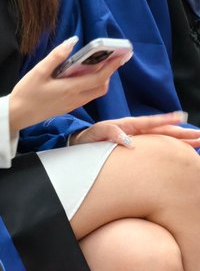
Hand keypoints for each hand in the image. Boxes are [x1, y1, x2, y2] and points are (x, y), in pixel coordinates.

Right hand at [8, 37, 131, 134]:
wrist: (17, 115)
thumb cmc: (26, 92)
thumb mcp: (38, 71)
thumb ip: (56, 56)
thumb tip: (72, 41)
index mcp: (70, 88)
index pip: (99, 77)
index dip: (112, 67)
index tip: (120, 56)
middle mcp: (76, 98)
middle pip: (101, 87)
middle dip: (108, 73)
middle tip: (109, 58)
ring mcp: (73, 104)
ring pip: (95, 92)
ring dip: (100, 79)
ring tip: (96, 64)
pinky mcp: (68, 107)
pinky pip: (86, 96)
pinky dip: (90, 85)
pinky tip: (81, 76)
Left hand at [72, 112, 199, 147]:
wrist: (83, 142)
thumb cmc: (90, 137)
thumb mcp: (97, 133)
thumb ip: (111, 133)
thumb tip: (127, 140)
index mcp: (129, 125)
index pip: (151, 122)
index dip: (166, 120)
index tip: (182, 118)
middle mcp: (137, 130)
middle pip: (164, 131)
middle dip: (183, 133)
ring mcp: (139, 138)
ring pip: (165, 138)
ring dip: (182, 140)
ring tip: (199, 142)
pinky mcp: (138, 146)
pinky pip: (158, 147)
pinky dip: (172, 148)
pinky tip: (183, 151)